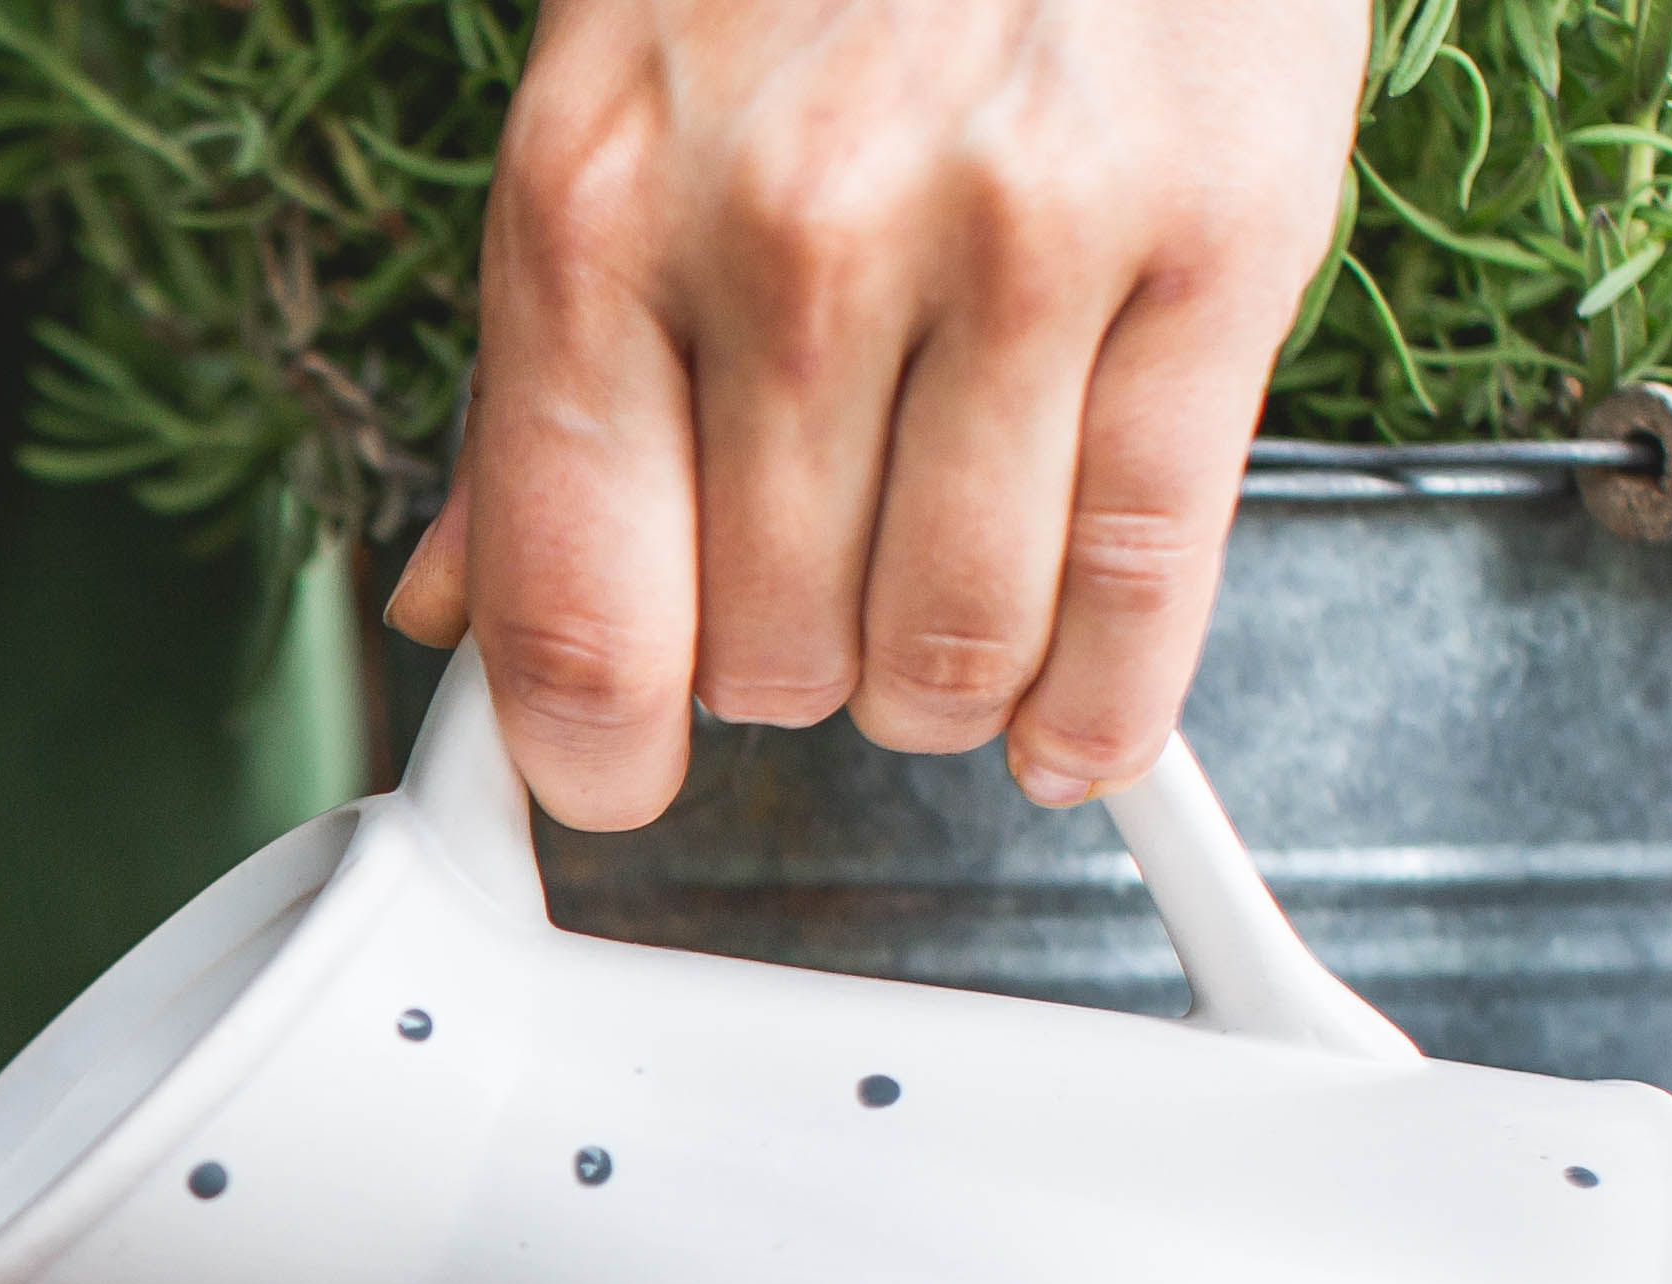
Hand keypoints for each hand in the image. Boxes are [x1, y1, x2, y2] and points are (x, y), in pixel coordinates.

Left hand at [385, 0, 1365, 827]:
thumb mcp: (610, 115)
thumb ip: (536, 382)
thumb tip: (456, 610)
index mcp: (601, 207)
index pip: (572, 602)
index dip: (585, 750)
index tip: (608, 780)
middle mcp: (795, 234)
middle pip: (767, 651)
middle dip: (784, 673)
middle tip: (813, 604)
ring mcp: (1014, 239)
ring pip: (950, 641)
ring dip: (938, 688)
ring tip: (936, 622)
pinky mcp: (1216, 238)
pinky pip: (1148, 569)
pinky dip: (1107, 699)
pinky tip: (1074, 721)